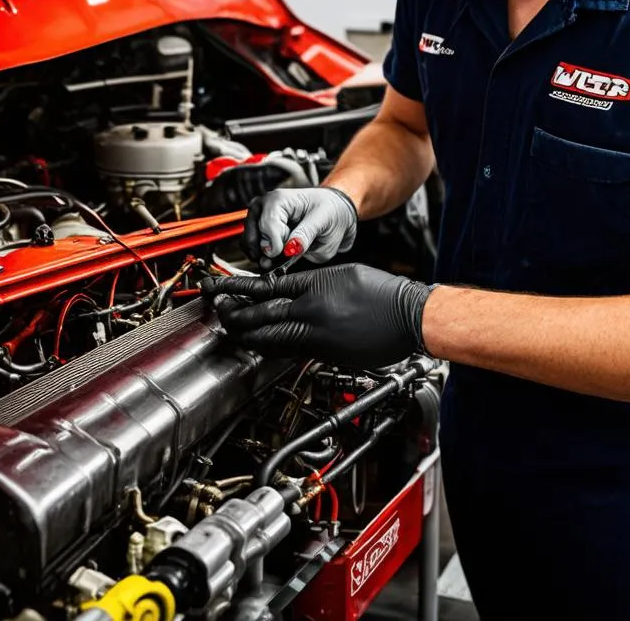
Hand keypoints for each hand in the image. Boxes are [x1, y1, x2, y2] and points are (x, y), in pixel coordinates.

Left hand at [202, 263, 431, 369]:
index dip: (238, 290)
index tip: (220, 290)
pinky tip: (262, 345)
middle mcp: (312, 312)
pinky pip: (289, 351)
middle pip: (260, 316)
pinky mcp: (325, 354)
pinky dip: (270, 347)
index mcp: (315, 286)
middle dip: (235, 316)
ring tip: (234, 331)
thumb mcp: (343, 275)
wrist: (409, 316)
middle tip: (221, 313)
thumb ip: (312, 283)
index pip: (265, 288)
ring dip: (248, 335)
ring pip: (270, 339)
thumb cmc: (383, 292)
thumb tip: (289, 292)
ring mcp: (318, 336)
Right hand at [242, 187, 357, 268]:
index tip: (288, 251)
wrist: (333, 212)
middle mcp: (263, 206)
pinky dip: (263, 256)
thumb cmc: (329, 210)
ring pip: (250, 243)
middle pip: (254, 235)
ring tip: (282, 257)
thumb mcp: (324, 220)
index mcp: (278, 199)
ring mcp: (259, 218)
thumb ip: (306, 234)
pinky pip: (253, 248)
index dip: (275, 244)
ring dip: (264, 255)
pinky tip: (278, 257)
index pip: (267, 225)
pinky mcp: (260, 230)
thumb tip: (290, 249)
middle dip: (267, 251)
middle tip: (285, 255)